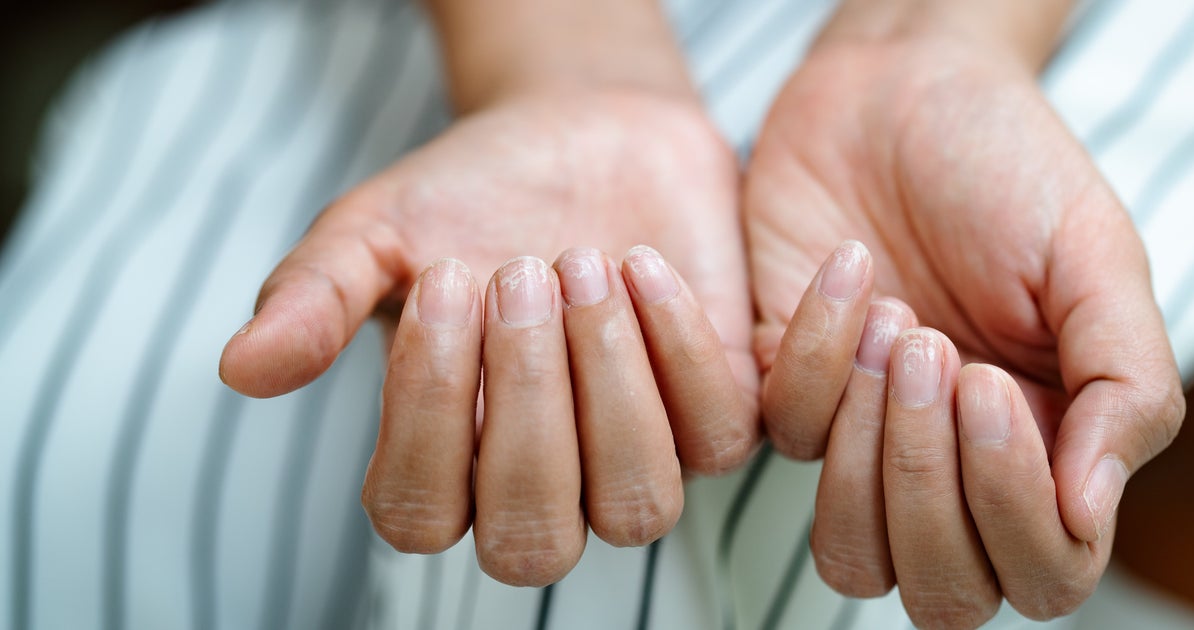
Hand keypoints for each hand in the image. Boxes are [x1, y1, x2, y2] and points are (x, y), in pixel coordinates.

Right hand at [219, 89, 758, 585]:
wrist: (581, 133)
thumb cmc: (470, 196)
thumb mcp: (376, 232)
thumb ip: (314, 299)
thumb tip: (241, 369)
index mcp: (444, 464)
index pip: (419, 516)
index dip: (427, 412)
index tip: (444, 280)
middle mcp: (542, 486)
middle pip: (533, 541)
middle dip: (526, 404)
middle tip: (517, 271)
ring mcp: (634, 459)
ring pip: (637, 508)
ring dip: (608, 385)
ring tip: (580, 262)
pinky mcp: (714, 414)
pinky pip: (718, 436)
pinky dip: (679, 347)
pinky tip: (641, 262)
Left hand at [745, 35, 1184, 625]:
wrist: (897, 92)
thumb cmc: (1006, 170)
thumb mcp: (1094, 259)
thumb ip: (1124, 386)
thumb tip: (1092, 513)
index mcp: (1047, 449)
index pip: (1041, 571)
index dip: (1013, 510)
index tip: (990, 386)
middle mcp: (952, 465)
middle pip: (941, 589)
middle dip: (932, 485)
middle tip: (940, 355)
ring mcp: (862, 438)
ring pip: (850, 555)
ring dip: (869, 456)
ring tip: (898, 327)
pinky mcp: (781, 390)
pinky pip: (783, 434)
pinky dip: (814, 353)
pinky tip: (850, 271)